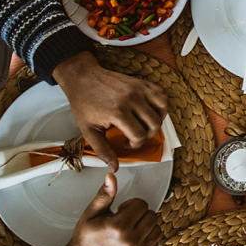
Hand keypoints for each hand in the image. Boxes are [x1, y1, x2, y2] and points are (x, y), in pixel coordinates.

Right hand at [29, 173, 160, 245]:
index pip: (142, 204)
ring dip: (145, 226)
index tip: (120, 210)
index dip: (131, 204)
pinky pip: (155, 242)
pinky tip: (132, 240)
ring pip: (156, 228)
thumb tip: (111, 176)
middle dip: (139, 214)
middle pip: (152, 215)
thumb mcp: (91, 213)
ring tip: (129, 230)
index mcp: (118, 227)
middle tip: (124, 220)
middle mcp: (131, 241)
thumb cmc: (86, 238)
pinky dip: (147, 238)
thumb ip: (104, 195)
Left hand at [52, 52, 167, 170]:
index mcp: (117, 112)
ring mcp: (138, 89)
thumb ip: (102, 150)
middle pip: (154, 124)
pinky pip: (162, 95)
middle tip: (136, 135)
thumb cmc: (84, 103)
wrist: (83, 78)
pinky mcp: (142, 82)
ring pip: (162, 109)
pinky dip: (161, 106)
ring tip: (145, 124)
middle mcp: (131, 99)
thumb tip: (114, 167)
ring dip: (157, 121)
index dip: (136, 144)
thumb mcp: (88, 130)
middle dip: (147, 135)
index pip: (140, 135)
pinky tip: (150, 111)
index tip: (128, 143)